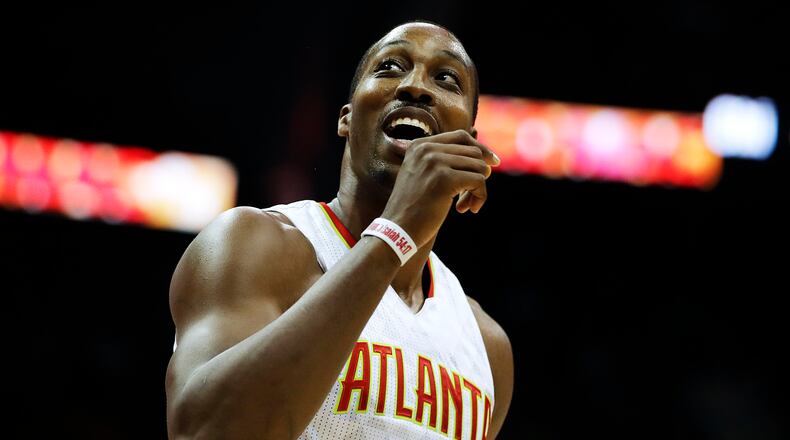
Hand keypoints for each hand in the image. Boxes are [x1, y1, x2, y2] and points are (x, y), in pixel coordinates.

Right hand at [380, 129, 498, 247]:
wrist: (397, 230)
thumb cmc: (413, 208)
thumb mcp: (423, 175)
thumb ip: (443, 161)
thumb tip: (486, 158)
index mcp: (419, 145)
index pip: (461, 137)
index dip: (480, 149)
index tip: (493, 163)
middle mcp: (426, 149)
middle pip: (473, 152)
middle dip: (479, 174)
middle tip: (470, 196)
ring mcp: (435, 162)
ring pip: (479, 167)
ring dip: (478, 189)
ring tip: (466, 205)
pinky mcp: (445, 179)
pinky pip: (479, 181)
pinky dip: (480, 196)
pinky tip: (467, 210)